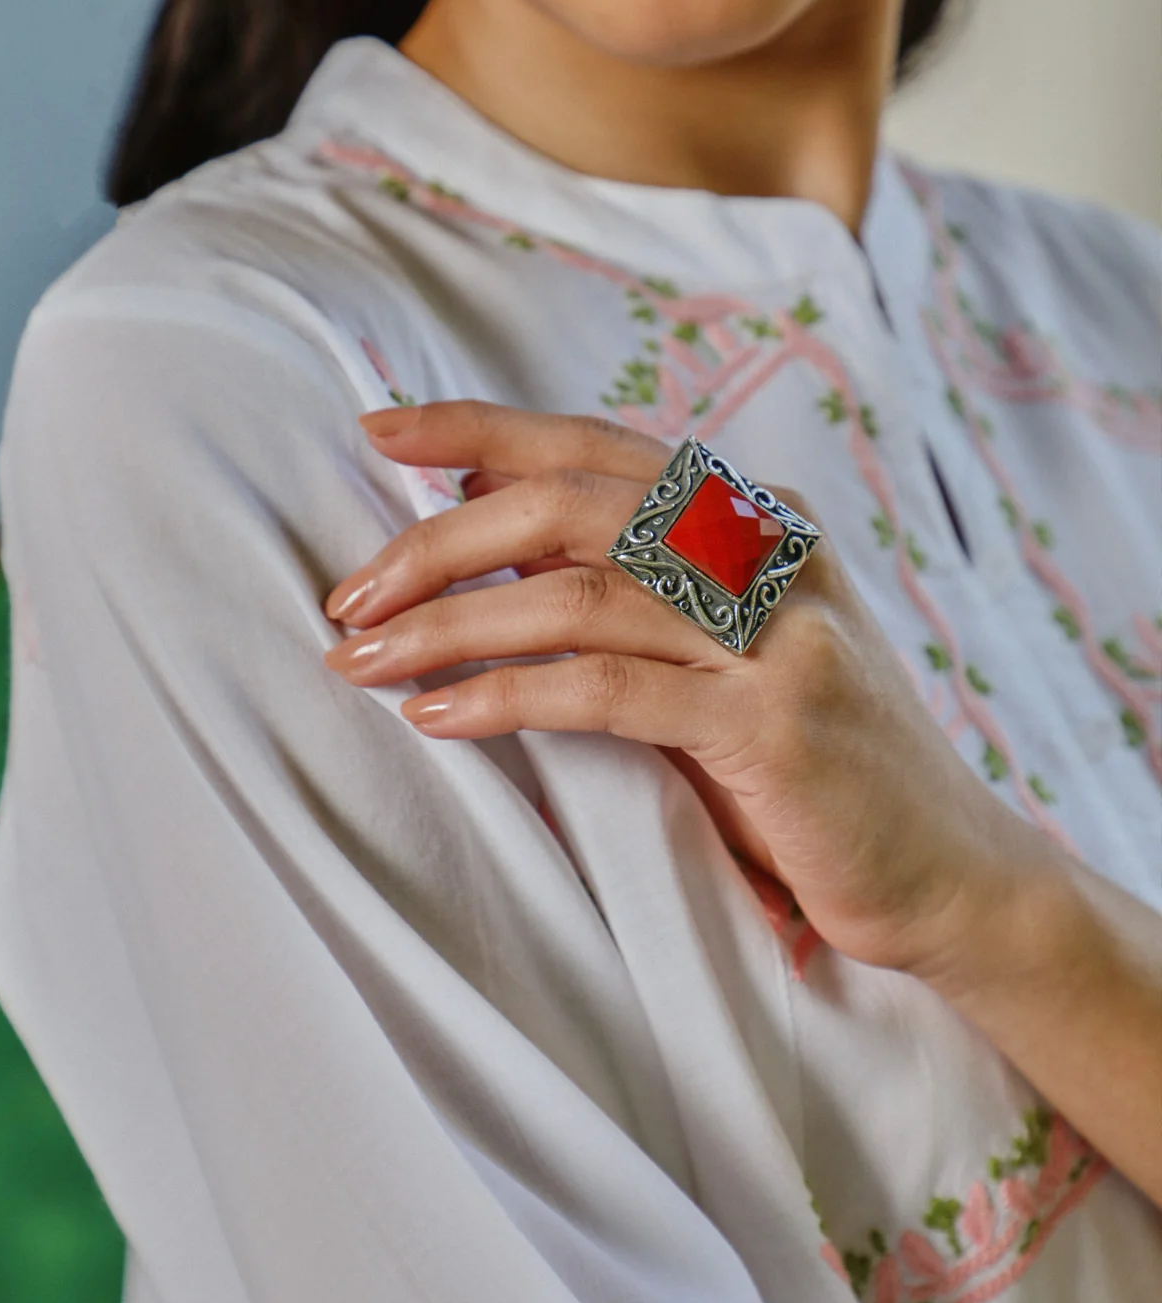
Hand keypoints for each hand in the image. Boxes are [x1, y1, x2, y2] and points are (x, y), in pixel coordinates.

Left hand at [323, 400, 1040, 980]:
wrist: (953, 874)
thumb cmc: (812, 765)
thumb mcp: (722, 657)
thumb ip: (634, 590)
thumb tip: (490, 527)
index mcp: (758, 518)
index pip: (598, 446)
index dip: (482, 428)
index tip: (380, 429)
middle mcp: (773, 551)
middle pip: (573, 504)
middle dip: (442, 540)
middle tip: (350, 592)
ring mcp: (781, 633)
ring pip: (580, 591)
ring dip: (452, 623)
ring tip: (362, 660)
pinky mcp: (773, 724)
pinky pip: (612, 689)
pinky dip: (512, 694)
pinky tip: (440, 717)